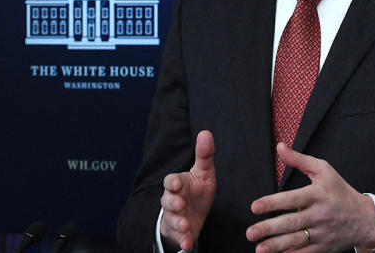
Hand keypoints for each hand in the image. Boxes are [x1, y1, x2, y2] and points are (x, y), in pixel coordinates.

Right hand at [160, 130, 216, 251]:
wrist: (193, 214)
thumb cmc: (197, 190)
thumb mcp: (204, 172)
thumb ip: (204, 155)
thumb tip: (206, 132)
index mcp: (178, 184)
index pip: (170, 181)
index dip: (173, 182)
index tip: (177, 183)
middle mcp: (173, 200)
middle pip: (168, 201)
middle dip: (173, 202)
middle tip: (180, 204)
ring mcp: (175, 217)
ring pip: (172, 219)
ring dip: (178, 222)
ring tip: (185, 225)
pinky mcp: (179, 232)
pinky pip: (179, 236)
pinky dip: (183, 240)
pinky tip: (187, 243)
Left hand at [246, 143, 374, 252]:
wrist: (365, 219)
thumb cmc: (340, 191)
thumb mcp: (324, 170)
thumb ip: (299, 160)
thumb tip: (280, 147)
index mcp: (318, 194)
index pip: (293, 199)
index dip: (273, 203)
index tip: (255, 207)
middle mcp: (320, 214)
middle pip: (291, 222)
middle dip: (269, 228)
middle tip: (250, 232)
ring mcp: (322, 233)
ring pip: (296, 241)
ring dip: (276, 246)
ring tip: (259, 248)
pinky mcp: (323, 248)